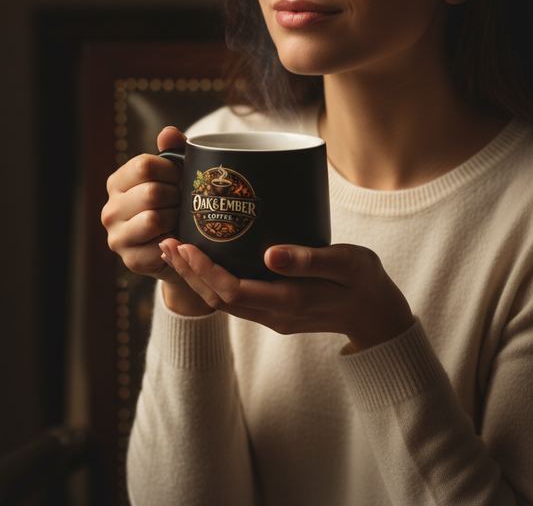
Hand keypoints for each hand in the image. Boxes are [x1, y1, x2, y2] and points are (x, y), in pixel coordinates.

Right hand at [102, 126, 212, 315]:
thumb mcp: (177, 175)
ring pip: (153, 219)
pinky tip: (180, 237)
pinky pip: (159, 244)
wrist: (183, 248)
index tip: (182, 178)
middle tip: (186, 202)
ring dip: (177, 218)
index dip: (171, 170)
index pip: (144, 165)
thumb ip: (174, 151)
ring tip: (183, 218)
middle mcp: (110, 209)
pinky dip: (176, 239)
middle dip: (177, 196)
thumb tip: (168, 132)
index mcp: (118, 183)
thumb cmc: (177, 204)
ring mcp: (117, 237)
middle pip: (151, 192)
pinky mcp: (131, 260)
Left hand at [159, 240, 413, 350]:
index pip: (232, 290)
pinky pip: (235, 298)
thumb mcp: (345, 264)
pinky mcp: (274, 309)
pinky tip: (206, 259)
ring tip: (176, 248)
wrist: (377, 315)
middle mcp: (273, 314)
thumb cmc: (364, 282)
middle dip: (189, 272)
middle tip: (167, 241)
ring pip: (222, 300)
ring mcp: (272, 315)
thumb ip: (309, 260)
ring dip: (196, 276)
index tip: (184, 245)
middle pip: (217, 298)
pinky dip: (213, 279)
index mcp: (288, 303)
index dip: (203, 270)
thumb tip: (269, 253)